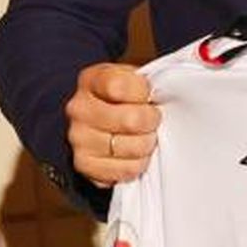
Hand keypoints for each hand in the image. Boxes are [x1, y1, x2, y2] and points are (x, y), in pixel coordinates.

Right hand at [65, 62, 160, 186]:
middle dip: (151, 121)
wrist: (104, 119)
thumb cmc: (128, 96)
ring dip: (146, 144)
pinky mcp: (84, 165)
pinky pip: (124, 170)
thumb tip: (168, 93)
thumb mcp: (135, 77)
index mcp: (91, 80)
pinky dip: (137, 165)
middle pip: (130, 120)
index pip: (119, 86)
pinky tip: (136, 154)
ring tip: (145, 137)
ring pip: (131, 147)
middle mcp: (79, 109)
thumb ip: (148, 80)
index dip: (143, 92)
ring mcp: (78, 138)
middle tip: (153, 120)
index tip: (148, 95)